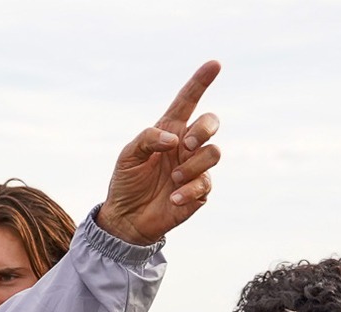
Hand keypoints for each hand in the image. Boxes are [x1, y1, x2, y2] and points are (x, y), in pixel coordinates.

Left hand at [98, 61, 221, 244]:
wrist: (126, 218)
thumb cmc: (127, 183)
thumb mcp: (127, 156)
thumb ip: (147, 139)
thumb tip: (174, 139)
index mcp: (169, 131)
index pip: (187, 102)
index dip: (200, 83)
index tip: (214, 64)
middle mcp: (186, 146)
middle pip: (211, 123)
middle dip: (205, 129)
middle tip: (185, 145)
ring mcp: (195, 167)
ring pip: (213, 152)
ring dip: (193, 164)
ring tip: (173, 178)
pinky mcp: (200, 190)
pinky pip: (205, 183)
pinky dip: (188, 190)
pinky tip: (173, 197)